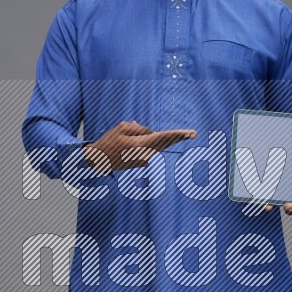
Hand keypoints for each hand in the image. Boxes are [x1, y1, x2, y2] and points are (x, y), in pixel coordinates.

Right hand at [82, 120, 196, 173]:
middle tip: (194, 133)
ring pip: (156, 144)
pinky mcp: (142, 163)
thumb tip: (152, 134)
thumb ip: (140, 129)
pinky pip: (149, 148)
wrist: (98, 161)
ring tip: (134, 138)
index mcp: (140, 144)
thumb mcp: (123, 128)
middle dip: (178, 138)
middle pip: (165, 143)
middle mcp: (145, 155)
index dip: (177, 135)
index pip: (163, 137)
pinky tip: (129, 143)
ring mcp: (144, 161)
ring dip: (155, 138)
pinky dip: (148, 143)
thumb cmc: (109, 142)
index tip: (190, 133)